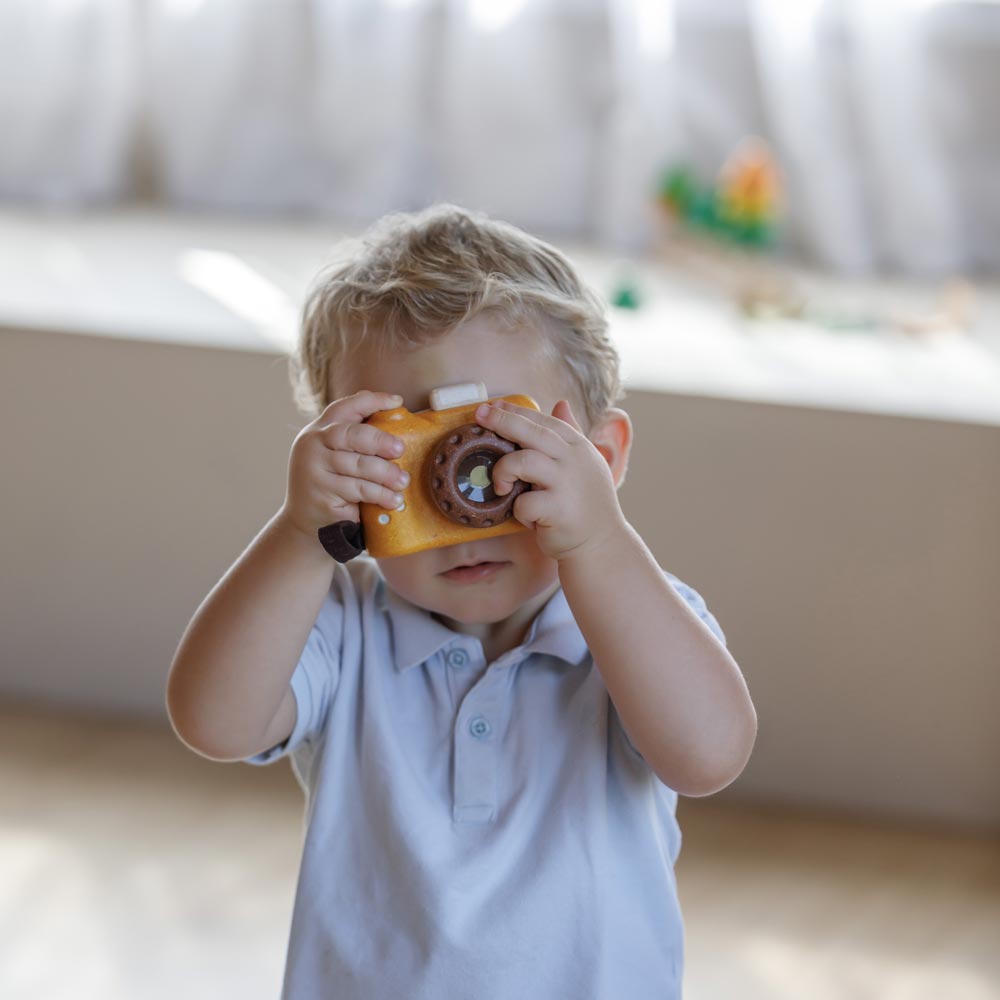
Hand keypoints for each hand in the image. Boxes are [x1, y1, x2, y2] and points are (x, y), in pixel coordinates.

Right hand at [278, 391, 409, 542]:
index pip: (344, 408)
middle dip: (380, 440)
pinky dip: (380, 494)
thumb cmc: (333, 485)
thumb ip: (356, 442)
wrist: (306, 524)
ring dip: (386, 473)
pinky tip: (393, 499)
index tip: (398, 401)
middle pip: (350, 435)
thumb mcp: (338, 458)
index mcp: (319, 430)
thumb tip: (398, 423)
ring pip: (358, 465)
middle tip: (400, 449)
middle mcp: (312, 445)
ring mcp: (313, 469)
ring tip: (403, 481)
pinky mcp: (321, 493)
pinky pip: (358, 489)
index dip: (372, 401)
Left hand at [474, 398, 627, 561]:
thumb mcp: (585, 463)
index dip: (516, 411)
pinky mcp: (558, 510)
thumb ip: (571, 433)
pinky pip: (523, 502)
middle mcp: (573, 460)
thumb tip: (561, 402)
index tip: (492, 405)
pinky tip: (529, 518)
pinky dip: (520, 511)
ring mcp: (567, 484)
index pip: (544, 420)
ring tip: (501, 486)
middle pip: (531, 431)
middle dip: (502, 421)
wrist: (602, 544)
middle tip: (479, 415)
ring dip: (504, 471)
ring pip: (522, 461)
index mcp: (578, 446)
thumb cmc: (586, 503)